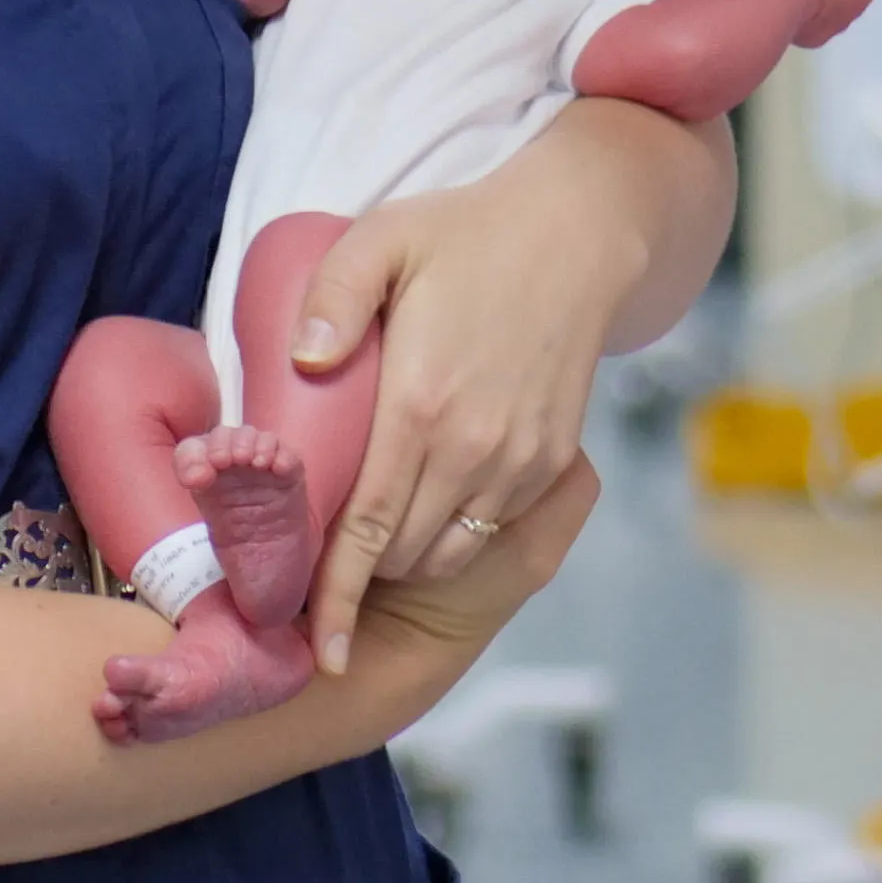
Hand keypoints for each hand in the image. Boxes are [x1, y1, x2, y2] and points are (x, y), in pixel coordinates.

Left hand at [281, 163, 649, 670]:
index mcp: (419, 404)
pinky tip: (423, 507)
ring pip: (448, 553)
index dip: (337, 595)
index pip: (367, 529)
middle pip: (402, 554)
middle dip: (357, 577)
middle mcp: (473, 447)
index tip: (322, 649)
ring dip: (404, 560)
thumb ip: (330, 300)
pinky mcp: (550, 459)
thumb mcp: (382, 239)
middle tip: (316, 571)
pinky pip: (490, 528)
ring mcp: (518, 459)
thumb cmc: (466, 233)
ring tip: (365, 546)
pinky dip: (451, 537)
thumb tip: (302, 364)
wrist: (580, 233)